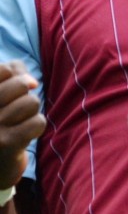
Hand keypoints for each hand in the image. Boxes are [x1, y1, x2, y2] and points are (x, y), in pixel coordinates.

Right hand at [0, 61, 44, 188]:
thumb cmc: (0, 121)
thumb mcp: (2, 94)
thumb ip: (13, 74)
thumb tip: (30, 80)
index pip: (4, 69)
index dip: (16, 76)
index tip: (12, 91)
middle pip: (21, 84)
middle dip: (27, 94)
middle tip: (17, 109)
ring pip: (32, 102)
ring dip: (32, 112)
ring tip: (19, 122)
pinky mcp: (6, 144)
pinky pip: (37, 122)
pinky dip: (36, 126)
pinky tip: (24, 134)